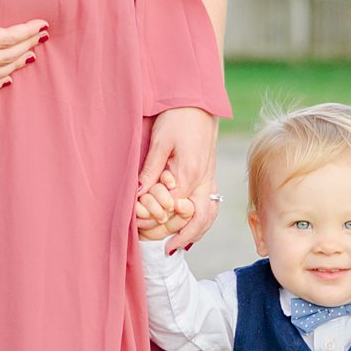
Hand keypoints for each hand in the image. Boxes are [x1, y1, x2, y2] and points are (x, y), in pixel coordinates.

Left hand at [139, 107, 219, 253]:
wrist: (198, 102)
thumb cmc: (178, 117)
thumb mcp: (160, 141)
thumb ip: (151, 169)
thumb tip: (139, 193)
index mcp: (191, 174)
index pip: (174, 211)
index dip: (158, 223)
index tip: (144, 233)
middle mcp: (205, 181)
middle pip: (197, 221)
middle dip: (180, 236)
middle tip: (163, 248)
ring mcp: (211, 179)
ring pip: (209, 216)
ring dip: (195, 233)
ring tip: (177, 244)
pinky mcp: (211, 176)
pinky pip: (211, 206)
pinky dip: (202, 221)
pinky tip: (190, 227)